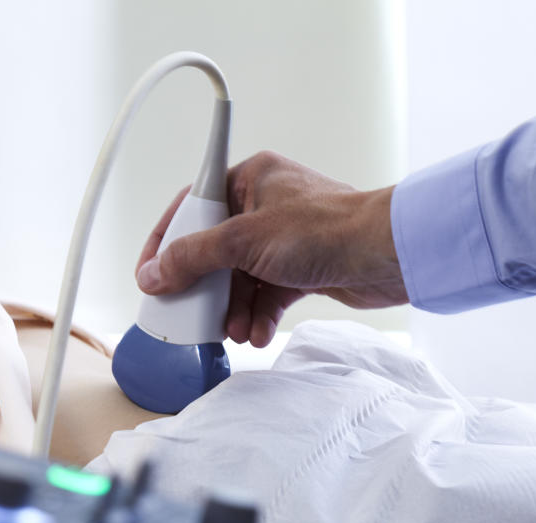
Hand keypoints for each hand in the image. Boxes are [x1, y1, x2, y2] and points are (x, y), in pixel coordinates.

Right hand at [135, 151, 406, 346]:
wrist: (386, 255)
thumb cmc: (328, 229)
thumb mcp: (245, 241)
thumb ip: (194, 257)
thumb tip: (155, 273)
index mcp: (249, 180)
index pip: (191, 208)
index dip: (167, 242)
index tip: (149, 273)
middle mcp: (264, 206)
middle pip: (213, 250)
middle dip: (205, 288)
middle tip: (190, 312)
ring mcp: (282, 239)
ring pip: (239, 278)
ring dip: (233, 308)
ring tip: (232, 329)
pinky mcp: (301, 268)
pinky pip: (266, 294)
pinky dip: (259, 314)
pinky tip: (257, 331)